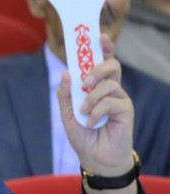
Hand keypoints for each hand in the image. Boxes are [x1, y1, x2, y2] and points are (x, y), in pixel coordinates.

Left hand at [59, 33, 133, 175]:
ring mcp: (120, 99)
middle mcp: (111, 90)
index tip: (99, 35)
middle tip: (85, 82)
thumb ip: (66, 95)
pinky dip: (97, 112)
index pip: (102, 62)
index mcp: (97, 87)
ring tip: (83, 112)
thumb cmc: (83, 136)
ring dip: (92, 98)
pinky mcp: (126, 110)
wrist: (95, 158)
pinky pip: (112, 101)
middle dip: (98, 68)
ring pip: (109, 84)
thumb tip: (66, 73)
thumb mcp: (67, 115)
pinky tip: (91, 123)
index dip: (104, 47)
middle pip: (112, 66)